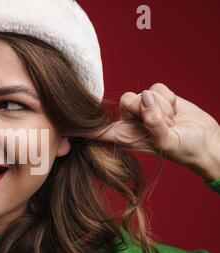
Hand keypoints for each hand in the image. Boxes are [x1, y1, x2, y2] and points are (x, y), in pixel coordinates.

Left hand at [80, 83, 219, 180]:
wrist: (206, 141)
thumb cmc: (185, 148)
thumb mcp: (168, 141)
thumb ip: (154, 123)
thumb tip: (145, 100)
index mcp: (125, 136)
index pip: (98, 130)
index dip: (82, 126)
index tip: (62, 124)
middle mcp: (130, 122)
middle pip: (125, 102)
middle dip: (146, 108)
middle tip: (162, 122)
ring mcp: (143, 108)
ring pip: (142, 93)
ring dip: (161, 105)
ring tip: (171, 120)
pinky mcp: (156, 97)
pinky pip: (158, 87)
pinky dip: (170, 98)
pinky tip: (175, 111)